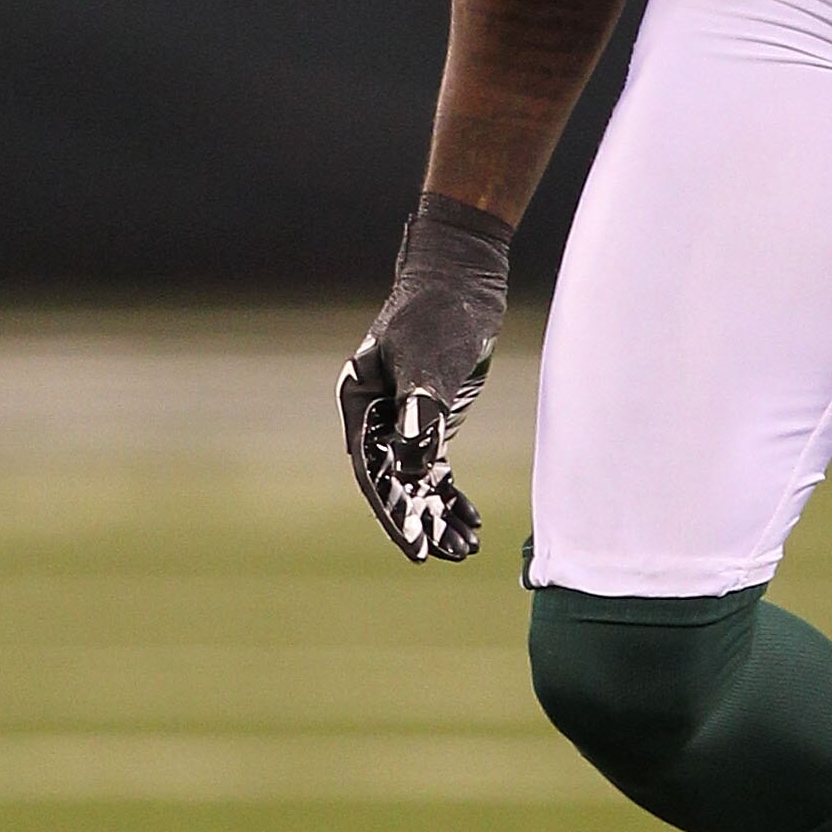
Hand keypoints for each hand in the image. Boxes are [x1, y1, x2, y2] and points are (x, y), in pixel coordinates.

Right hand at [337, 193, 512, 559]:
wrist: (464, 275)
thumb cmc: (439, 311)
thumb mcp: (429, 360)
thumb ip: (418, 410)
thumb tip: (410, 466)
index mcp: (361, 401)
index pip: (372, 470)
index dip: (391, 511)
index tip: (413, 545)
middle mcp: (377, 415)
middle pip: (392, 481)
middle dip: (415, 520)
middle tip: (438, 556)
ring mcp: (404, 418)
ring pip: (416, 478)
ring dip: (436, 513)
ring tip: (463, 548)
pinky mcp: (432, 416)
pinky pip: (437, 465)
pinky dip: (452, 492)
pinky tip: (471, 519)